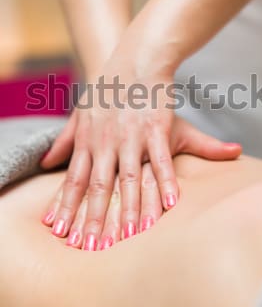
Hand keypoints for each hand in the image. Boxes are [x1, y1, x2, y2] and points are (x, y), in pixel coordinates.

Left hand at [41, 68, 241, 249]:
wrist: (134, 59)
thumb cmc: (107, 88)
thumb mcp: (80, 111)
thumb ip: (65, 140)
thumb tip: (46, 163)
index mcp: (88, 140)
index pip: (74, 180)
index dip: (67, 208)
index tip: (62, 233)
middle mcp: (106, 141)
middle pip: (98, 187)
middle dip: (94, 219)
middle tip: (92, 247)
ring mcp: (131, 136)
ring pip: (129, 179)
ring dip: (129, 209)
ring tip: (130, 237)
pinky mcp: (155, 128)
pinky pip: (161, 161)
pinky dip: (165, 183)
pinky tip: (169, 204)